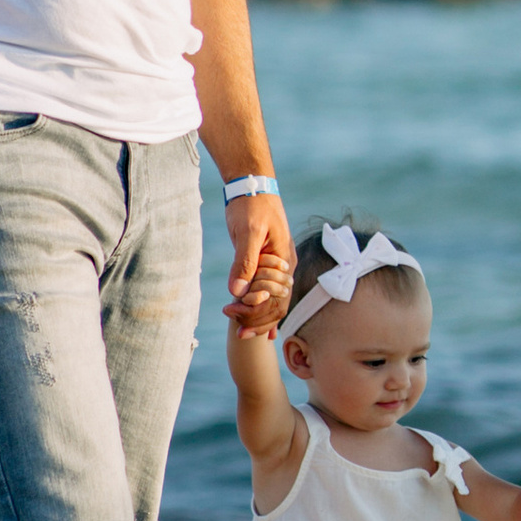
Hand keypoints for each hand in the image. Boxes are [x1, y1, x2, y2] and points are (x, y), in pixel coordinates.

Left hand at [222, 191, 293, 329]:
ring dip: (257, 316)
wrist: (252, 186)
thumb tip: (238, 292)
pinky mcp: (265, 262)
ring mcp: (276, 265)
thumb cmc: (252, 206)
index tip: (236, 319)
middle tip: (237, 334)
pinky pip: (266, 290)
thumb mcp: (248, 232)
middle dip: (258, 321)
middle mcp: (284, 267)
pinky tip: (256, 323)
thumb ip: (244, 262)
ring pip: (272, 300)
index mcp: (284, 261)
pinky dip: (261, 308)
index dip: (258, 314)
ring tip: (240, 330)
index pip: (277, 299)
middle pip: (277, 304)